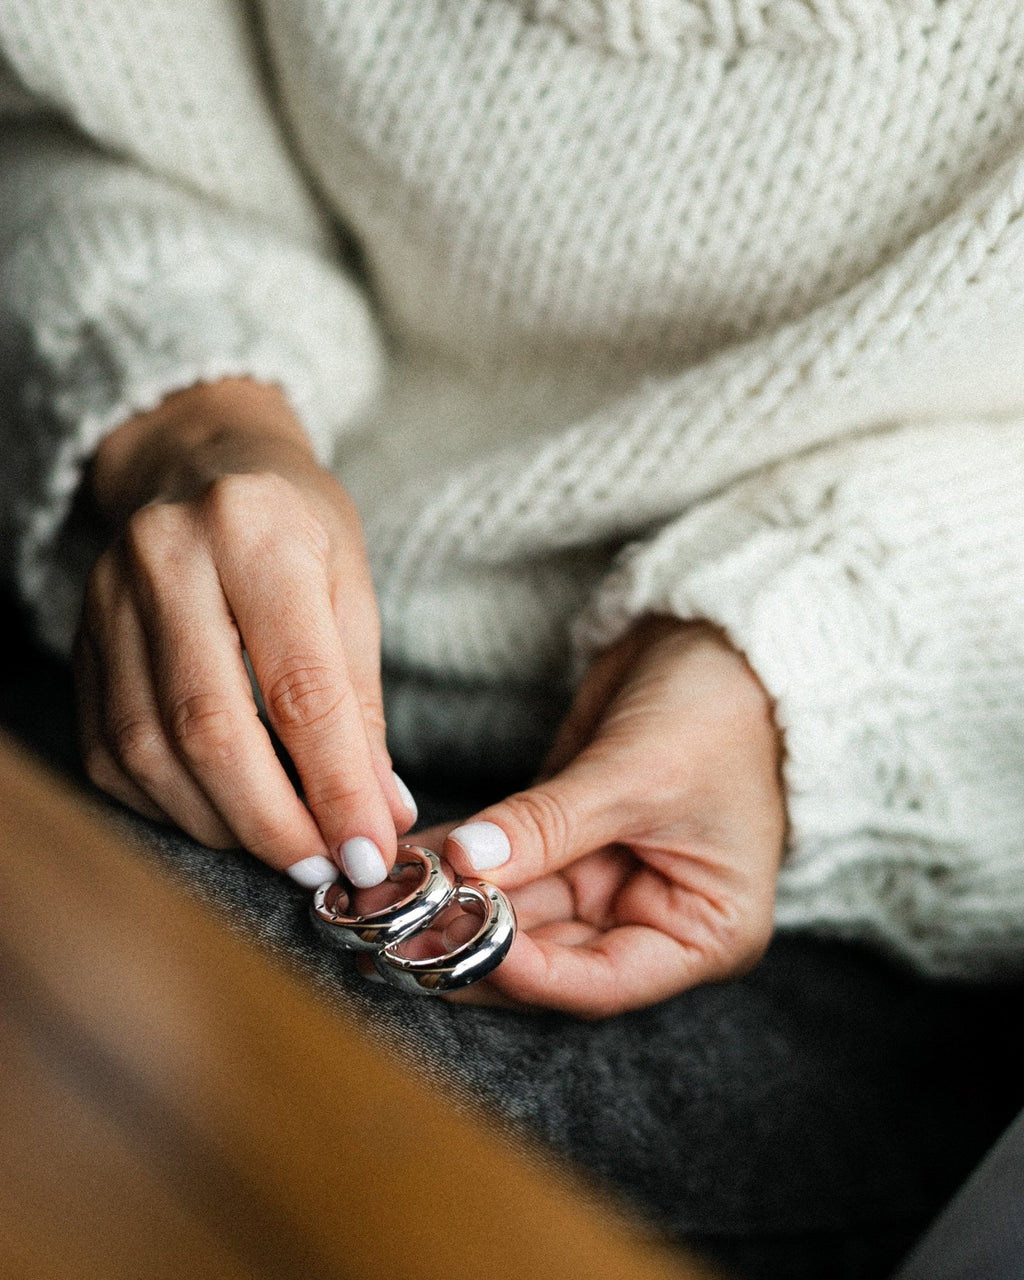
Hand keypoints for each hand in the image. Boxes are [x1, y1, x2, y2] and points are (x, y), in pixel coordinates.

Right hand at [76, 378, 414, 885]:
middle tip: (323, 866)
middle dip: (273, 821)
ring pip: (152, 752)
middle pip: (211, 729)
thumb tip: (379, 812)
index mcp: (254, 531)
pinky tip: (220, 814)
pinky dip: (170, 805)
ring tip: (282, 846)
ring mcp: (106, 601)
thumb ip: (359, 704)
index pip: (299, 686)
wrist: (200, 467)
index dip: (336, 785)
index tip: (370, 851)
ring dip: (222, 823)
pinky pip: (113, 753)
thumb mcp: (351, 591)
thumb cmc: (296, 528)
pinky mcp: (80, 643)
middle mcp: (166, 560)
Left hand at [418, 618, 785, 1016]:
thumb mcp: (638, 775)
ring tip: (378, 899)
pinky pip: (500, 861)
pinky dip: (453, 861)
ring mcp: (601, 879)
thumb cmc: (718, 715)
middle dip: (467, 943)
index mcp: (701, 933)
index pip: (600, 981)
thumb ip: (549, 825)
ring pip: (512, 911)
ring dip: (447, 905)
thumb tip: (466, 862)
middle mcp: (648, 919)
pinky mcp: (562, 837)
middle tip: (387, 936)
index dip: (524, 972)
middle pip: (545, 956)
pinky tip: (401, 859)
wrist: (719, 642)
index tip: (455, 941)